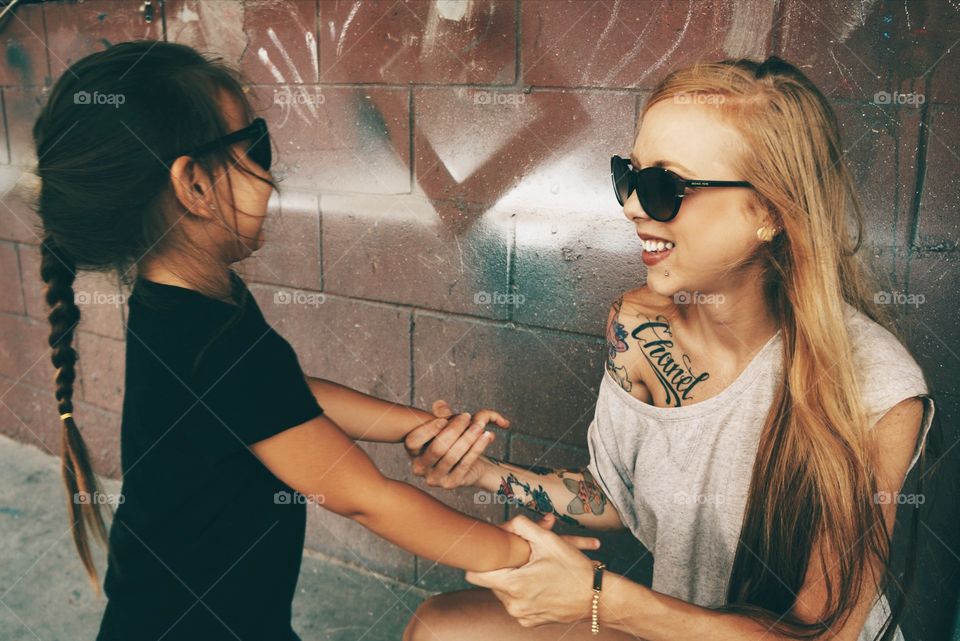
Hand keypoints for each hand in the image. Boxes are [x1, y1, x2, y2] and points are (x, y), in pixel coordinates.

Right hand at [404, 399, 509, 488]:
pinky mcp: (451, 484)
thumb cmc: (451, 440)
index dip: (427, 431)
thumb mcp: (445, 425)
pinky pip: (465, 464)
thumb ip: (441, 414)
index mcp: (413, 452)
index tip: (443, 420)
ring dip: (468, 438)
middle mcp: (419, 468)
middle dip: (453, 430)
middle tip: (466, 416)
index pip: (413, 442)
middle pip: (436, 449)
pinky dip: (477, 448)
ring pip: (452, 456)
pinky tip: (486, 436)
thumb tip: (440, 404)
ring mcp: (434, 479)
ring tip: (479, 426)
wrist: (467, 462)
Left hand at [464, 513, 600, 626]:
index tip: (485, 552)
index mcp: (515, 585)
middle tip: (521, 558)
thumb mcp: (550, 540)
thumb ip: (522, 526)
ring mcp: (521, 615)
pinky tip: (538, 584)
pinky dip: (522, 593)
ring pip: (503, 592)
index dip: (479, 561)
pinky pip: (515, 603)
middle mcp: (514, 605)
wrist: (596, 598)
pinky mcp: (529, 622)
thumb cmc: (575, 569)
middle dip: (504, 568)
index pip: (475, 575)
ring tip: (532, 570)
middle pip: (492, 581)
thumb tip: (503, 524)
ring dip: (513, 580)